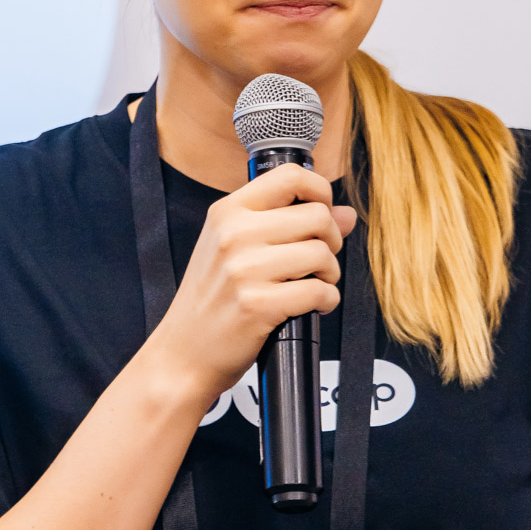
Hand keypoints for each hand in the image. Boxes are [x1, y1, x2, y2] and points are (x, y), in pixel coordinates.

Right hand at [152, 164, 356, 407]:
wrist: (183, 352)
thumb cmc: (212, 300)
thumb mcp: (236, 250)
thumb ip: (288, 224)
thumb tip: (346, 213)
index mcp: (227, 212)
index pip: (290, 177)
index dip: (320, 191)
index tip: (322, 212)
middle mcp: (234, 234)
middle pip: (317, 215)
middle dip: (331, 240)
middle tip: (318, 260)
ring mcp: (244, 270)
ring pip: (322, 254)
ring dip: (330, 274)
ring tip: (314, 284)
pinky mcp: (258, 305)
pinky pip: (319, 292)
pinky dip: (326, 301)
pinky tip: (312, 306)